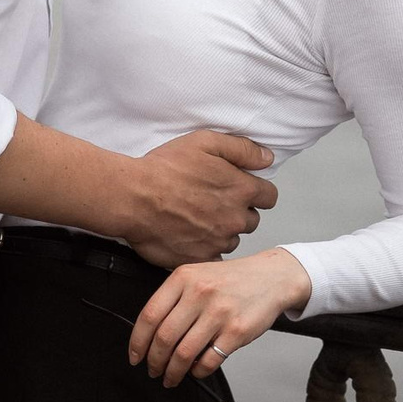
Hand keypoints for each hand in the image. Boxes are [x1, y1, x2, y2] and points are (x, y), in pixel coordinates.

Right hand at [119, 129, 276, 268]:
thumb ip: (242, 150)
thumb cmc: (164, 169)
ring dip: (221, 231)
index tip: (241, 189)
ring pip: (232, 240)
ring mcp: (218, 242)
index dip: (257, 191)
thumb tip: (267, 158)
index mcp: (241, 190)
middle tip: (212, 202)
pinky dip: (205, 250)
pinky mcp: (199, 259)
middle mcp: (235, 219)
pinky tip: (190, 237)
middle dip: (238, 212)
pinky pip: (213, 258)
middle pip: (251, 220)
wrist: (133, 198)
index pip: (269, 197)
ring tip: (196, 218)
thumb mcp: (204, 142)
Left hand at [130, 249, 312, 386]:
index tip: (135, 356)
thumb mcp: (197, 275)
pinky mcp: (236, 331)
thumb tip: (149, 334)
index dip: (137, 342)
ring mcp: (218, 313)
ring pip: (184, 353)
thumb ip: (174, 298)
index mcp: (183, 278)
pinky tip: (196, 370)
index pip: (149, 315)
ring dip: (173, 371)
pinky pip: (209, 360)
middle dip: (154, 361)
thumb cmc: (232, 280)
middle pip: (164, 338)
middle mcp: (199, 293)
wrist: (271, 278)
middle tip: (153, 370)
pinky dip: (198, 371)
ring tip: (171, 376)